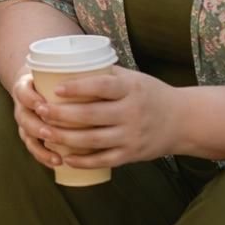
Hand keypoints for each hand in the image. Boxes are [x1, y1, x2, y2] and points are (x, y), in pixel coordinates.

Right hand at [10, 72, 64, 169]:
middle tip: (49, 133)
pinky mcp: (32, 135)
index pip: (23, 92)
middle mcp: (23, 106)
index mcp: (26, 87)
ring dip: (41, 148)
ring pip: (28, 137)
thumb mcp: (55, 70)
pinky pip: (34, 148)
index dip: (31, 99)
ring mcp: (26, 122)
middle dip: (36, 126)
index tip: (42, 104)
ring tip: (57, 156)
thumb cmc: (51, 78)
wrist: (34, 84)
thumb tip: (108, 72)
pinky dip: (44, 157)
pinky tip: (57, 162)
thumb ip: (73, 72)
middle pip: (24, 118)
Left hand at [32, 67, 184, 168]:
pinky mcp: (132, 154)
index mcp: (131, 89)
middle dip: (61, 114)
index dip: (78, 87)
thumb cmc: (150, 94)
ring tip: (45, 132)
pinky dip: (83, 161)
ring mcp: (132, 135)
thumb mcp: (133, 78)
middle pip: (91, 115)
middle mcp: (132, 112)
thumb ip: (105, 73)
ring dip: (65, 138)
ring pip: (93, 139)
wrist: (183, 121)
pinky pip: (104, 160)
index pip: (102, 86)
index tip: (56, 88)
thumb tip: (69, 63)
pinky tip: (66, 157)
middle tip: (40, 110)